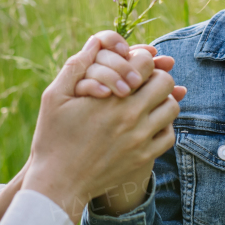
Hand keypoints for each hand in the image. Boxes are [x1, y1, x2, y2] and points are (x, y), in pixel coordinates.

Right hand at [23, 35, 179, 221]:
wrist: (58, 183)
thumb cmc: (52, 138)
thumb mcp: (54, 97)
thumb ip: (76, 66)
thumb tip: (96, 41)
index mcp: (110, 99)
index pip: (144, 63)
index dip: (139, 58)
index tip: (131, 63)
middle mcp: (131, 118)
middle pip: (164, 82)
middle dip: (154, 76)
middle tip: (141, 80)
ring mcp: (141, 140)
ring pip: (172, 107)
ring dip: (161, 100)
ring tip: (146, 101)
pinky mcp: (144, 158)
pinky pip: (169, 135)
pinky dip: (163, 126)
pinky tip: (148, 124)